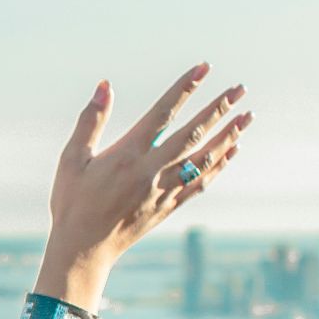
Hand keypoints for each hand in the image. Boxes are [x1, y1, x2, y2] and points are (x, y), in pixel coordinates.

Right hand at [36, 65, 253, 311]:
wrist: (83, 249)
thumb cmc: (72, 203)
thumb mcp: (71, 160)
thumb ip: (90, 121)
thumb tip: (105, 86)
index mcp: (127, 155)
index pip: (163, 114)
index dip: (184, 88)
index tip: (204, 68)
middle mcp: (150, 171)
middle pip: (193, 134)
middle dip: (218, 109)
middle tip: (240, 89)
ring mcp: (163, 190)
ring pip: (204, 158)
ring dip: (227, 135)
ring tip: (247, 116)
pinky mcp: (169, 206)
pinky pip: (201, 182)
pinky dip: (220, 165)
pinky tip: (232, 150)